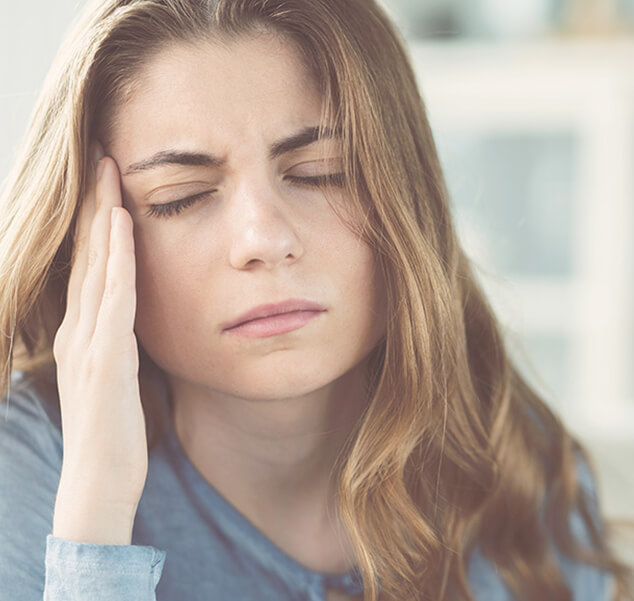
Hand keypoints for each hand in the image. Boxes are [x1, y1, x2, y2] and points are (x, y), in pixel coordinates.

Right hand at [52, 145, 146, 543]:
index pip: (90, 267)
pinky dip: (117, 257)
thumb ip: (120, 347)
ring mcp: (88, 341)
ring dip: (104, 216)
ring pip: (97, 265)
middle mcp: (79, 329)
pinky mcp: (105, 358)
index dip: (97, 224)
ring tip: (110, 171)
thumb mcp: (117, 380)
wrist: (98, 482)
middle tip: (102, 157)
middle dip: (96, 204)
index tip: (109, 184)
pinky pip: (113, 296)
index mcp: (84, 335)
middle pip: (88, 255)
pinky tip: (123, 224)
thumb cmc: (114, 434)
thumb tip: (134, 322)